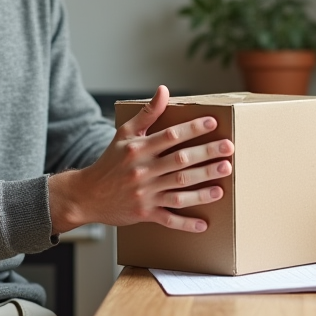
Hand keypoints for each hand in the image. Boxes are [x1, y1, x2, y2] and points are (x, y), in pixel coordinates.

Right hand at [49, 85, 233, 233]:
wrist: (87, 195)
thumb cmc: (110, 161)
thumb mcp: (124, 133)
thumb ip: (147, 113)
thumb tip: (164, 90)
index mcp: (138, 150)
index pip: (169, 136)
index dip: (191, 129)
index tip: (212, 123)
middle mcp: (143, 171)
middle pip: (180, 162)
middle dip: (206, 155)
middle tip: (228, 148)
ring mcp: (145, 194)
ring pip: (179, 190)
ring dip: (203, 185)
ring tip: (224, 177)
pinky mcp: (145, 213)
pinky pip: (168, 219)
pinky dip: (185, 224)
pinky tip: (204, 225)